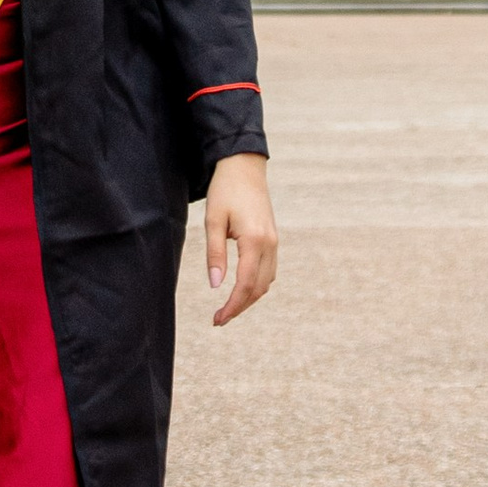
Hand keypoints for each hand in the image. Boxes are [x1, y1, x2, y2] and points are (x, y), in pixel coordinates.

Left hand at [203, 153, 276, 326]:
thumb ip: (215, 254)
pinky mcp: (273, 239)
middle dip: (240, 307)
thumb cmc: (225, 190)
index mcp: (254, 240)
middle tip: (218, 319)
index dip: (233, 306)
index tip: (218, 319)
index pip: (246, 283)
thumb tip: (216, 286)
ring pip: (267, 281)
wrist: (244, 167)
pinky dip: (257, 285)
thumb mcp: (213, 220)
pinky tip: (242, 288)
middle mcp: (270, 243)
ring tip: (228, 307)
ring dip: (249, 298)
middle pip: (259, 288)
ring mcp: (275, 241)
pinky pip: (269, 270)